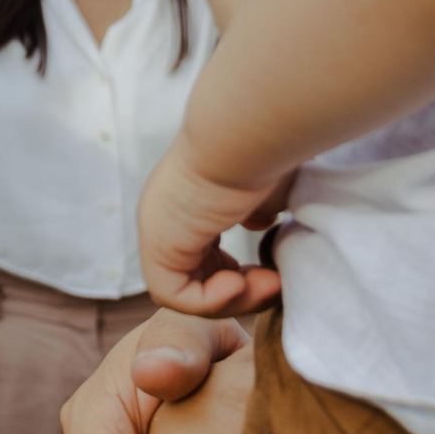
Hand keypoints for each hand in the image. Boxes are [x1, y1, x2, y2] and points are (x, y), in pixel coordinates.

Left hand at [136, 142, 288, 315]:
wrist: (246, 133)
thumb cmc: (265, 152)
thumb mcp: (266, 190)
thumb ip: (259, 211)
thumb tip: (259, 226)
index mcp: (190, 200)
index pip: (205, 254)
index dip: (240, 274)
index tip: (275, 271)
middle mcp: (169, 214)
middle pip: (196, 276)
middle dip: (241, 291)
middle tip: (277, 283)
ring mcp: (159, 228)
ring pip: (186, 289)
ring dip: (233, 299)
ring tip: (269, 283)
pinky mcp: (156, 242)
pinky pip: (172, 293)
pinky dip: (210, 300)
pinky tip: (239, 282)